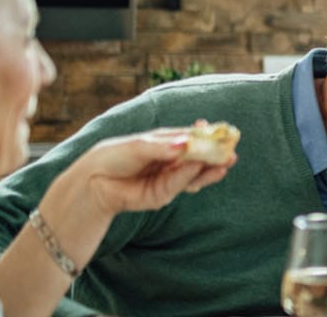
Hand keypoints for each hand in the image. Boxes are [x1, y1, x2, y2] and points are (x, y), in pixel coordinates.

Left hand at [60, 127, 234, 215]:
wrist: (94, 182)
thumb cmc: (114, 156)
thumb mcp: (139, 146)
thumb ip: (162, 147)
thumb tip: (185, 144)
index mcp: (166, 143)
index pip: (191, 138)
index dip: (207, 135)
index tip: (223, 131)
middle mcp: (171, 161)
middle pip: (198, 157)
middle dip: (216, 155)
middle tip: (231, 151)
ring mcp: (169, 178)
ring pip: (195, 173)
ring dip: (211, 169)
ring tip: (226, 162)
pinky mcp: (163, 195)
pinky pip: (181, 185)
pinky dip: (192, 177)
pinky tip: (204, 169)